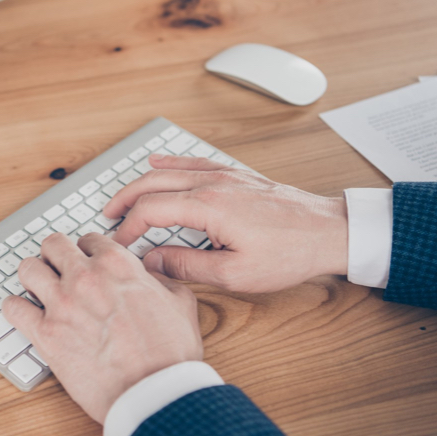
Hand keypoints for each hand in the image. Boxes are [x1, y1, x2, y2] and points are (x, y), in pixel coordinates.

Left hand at [2, 232, 202, 422]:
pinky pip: (12, 308)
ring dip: (32, 276)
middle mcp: (85, 277)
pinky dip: (15, 308)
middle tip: (59, 270)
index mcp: (117, 265)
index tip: (87, 263)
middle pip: (52, 245)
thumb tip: (149, 274)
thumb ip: (161, 280)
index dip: (89, 251)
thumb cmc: (170, 353)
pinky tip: (24, 314)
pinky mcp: (45, 334)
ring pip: (27, 269)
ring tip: (39, 288)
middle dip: (56, 255)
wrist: (154, 392)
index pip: (90, 240)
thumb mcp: (180, 303)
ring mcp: (61, 304)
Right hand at [102, 154, 347, 292]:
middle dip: (125, 200)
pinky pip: (193, 162)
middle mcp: (213, 183)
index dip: (128, 229)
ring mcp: (225, 175)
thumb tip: (152, 261)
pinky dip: (170, 163)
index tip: (118, 246)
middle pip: (153, 183)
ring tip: (122, 199)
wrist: (330, 231)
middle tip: (107, 219)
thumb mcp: (235, 273)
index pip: (151, 210)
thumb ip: (187, 266)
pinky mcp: (236, 175)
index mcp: (208, 206)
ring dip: (142, 183)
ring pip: (170, 170)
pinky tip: (157, 162)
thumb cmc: (289, 253)